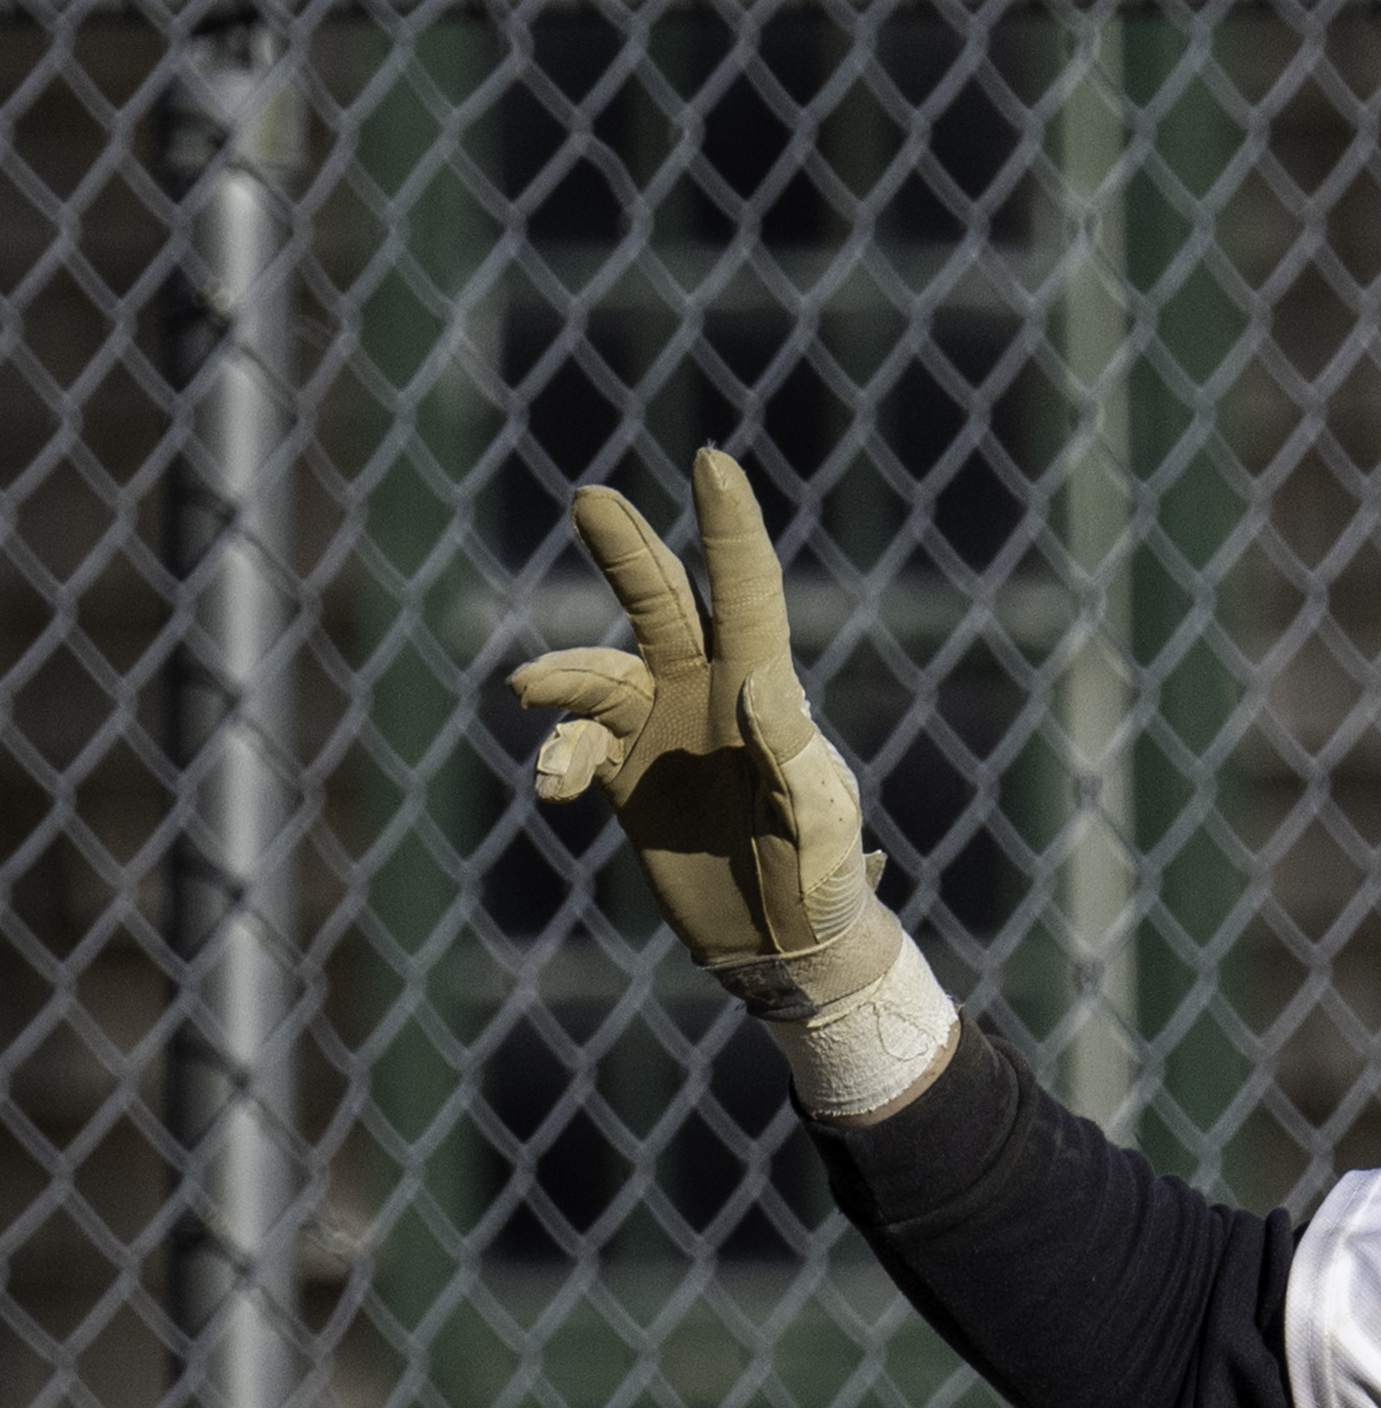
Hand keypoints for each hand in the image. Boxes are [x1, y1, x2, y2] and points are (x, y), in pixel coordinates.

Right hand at [507, 446, 928, 1066]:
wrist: (786, 946)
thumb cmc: (822, 876)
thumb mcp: (818, 820)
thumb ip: (790, 753)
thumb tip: (755, 684)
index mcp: (763, 688)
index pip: (745, 593)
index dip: (728, 530)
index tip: (711, 462)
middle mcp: (703, 691)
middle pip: (659, 601)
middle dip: (626, 550)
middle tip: (591, 499)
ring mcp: (658, 729)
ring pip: (598, 674)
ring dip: (563, 675)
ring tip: (531, 690)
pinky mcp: (624, 778)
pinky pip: (576, 746)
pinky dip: (558, 757)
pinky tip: (554, 787)